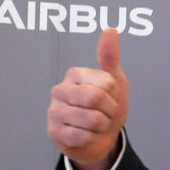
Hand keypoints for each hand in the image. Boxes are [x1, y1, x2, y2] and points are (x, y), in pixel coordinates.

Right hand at [47, 28, 128, 169]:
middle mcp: (59, 90)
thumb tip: (110, 30)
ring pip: (92, 121)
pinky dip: (92, 139)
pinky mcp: (53, 132)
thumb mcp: (115, 82)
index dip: (114, 95)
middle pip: (97, 100)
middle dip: (110, 111)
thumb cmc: (108, 108)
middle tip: (105, 113)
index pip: (105, 83)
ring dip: (102, 127)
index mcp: (74, 74)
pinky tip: (86, 135)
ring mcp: (54, 111)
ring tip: (96, 125)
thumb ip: (111, 58)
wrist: (103, 138)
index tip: (110, 97)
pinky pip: (83, 137)